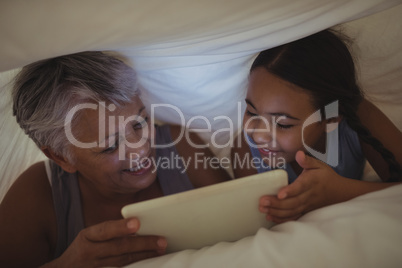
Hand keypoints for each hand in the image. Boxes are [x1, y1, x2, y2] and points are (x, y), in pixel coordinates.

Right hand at [44, 218, 166, 267]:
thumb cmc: (83, 249)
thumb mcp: (89, 236)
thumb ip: (109, 231)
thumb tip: (138, 225)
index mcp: (87, 237)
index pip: (104, 230)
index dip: (120, 227)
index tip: (137, 223)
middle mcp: (90, 252)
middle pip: (119, 248)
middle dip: (142, 243)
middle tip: (161, 241)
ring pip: (123, 262)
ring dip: (144, 255)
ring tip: (160, 249)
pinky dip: (135, 265)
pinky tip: (148, 261)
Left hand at [259, 151, 342, 222]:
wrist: (340, 193)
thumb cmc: (326, 177)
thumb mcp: (319, 165)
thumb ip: (307, 161)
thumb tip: (299, 154)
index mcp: (311, 182)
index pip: (300, 187)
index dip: (290, 191)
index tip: (280, 194)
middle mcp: (309, 196)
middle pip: (293, 202)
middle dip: (277, 204)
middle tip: (262, 202)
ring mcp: (307, 206)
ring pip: (292, 211)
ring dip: (276, 212)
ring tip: (263, 209)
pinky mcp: (306, 212)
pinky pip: (293, 217)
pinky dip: (282, 219)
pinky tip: (270, 217)